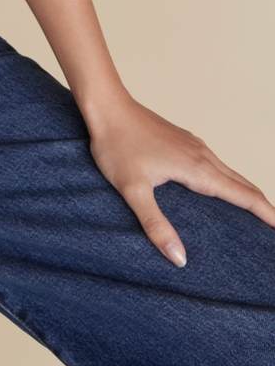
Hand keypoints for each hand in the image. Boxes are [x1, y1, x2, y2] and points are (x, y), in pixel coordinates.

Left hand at [86, 94, 274, 265]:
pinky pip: (216, 164)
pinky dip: (230, 181)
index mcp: (197, 168)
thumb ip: (156, 224)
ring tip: (256, 214)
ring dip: (247, 193)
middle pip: (243, 184)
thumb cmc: (117, 145)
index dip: (266, 213)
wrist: (107, 107)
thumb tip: (180, 258)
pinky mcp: (184, 140)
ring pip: (230, 172)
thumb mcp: (133, 190)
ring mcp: (194, 145)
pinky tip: (221, 189)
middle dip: (262, 206)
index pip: (243, 195)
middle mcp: (202, 155)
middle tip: (274, 228)